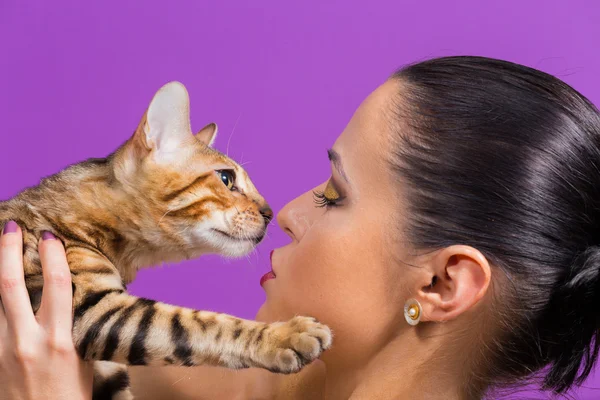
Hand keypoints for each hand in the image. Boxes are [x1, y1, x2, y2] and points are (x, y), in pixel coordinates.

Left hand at [0, 221, 93, 399]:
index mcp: (60, 339)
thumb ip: (75, 327)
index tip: (50, 237)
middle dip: (9, 251)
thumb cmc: (71, 396)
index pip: (57, 285)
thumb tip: (71, 298)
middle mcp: (28, 340)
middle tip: (12, 228)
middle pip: (10, 284)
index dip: (53, 256)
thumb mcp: (84, 358)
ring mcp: (5, 349)